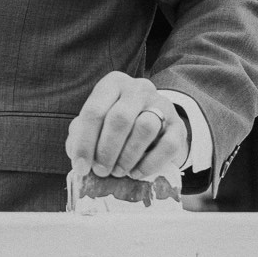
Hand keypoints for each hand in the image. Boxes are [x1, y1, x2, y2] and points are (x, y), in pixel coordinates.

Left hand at [65, 71, 188, 182]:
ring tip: (118, 171)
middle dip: (106, 150)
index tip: (81, 167)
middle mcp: (138, 88)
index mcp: (113, 83)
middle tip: (101, 171)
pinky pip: (168, 145)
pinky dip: (150, 164)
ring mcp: (161, 104)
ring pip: (145, 128)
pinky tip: (137, 173)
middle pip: (120, 118)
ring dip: (128, 156)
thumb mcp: (96, 124)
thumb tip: (79, 157)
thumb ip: (81, 135)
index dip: (85, 142)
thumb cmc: (116, 126)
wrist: (155, 126)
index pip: (94, 110)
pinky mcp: (179, 125)